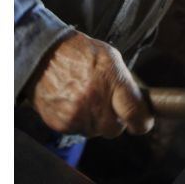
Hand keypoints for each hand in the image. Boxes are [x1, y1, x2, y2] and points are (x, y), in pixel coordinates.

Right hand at [29, 32, 154, 137]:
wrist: (42, 54)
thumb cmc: (78, 53)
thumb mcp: (110, 57)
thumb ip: (126, 83)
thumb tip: (139, 103)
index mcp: (111, 81)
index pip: (136, 114)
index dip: (142, 123)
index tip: (142, 122)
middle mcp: (95, 101)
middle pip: (115, 130)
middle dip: (114, 120)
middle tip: (105, 103)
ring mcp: (77, 115)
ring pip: (95, 131)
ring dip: (93, 120)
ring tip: (84, 97)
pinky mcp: (61, 124)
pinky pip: (77, 131)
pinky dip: (77, 121)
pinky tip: (71, 102)